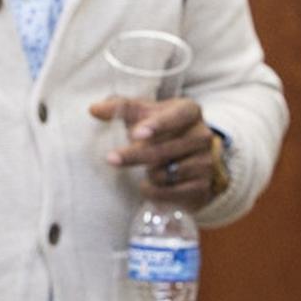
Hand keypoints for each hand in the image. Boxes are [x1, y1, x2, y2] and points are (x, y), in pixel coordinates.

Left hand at [88, 95, 218, 205]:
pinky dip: (154, 192)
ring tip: (146, 169)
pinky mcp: (203, 186)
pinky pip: (171, 193)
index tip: (136, 134)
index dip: (157, 125)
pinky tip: (148, 185)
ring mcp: (205, 162)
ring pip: (165, 173)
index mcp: (190, 111)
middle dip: (135, 156)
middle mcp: (202, 135)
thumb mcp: (146, 113)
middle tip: (111, 159)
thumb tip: (94, 109)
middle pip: (163, 150)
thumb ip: (121, 108)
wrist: (192, 157)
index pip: (175, 117)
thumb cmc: (162, 129)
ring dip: (147, 174)